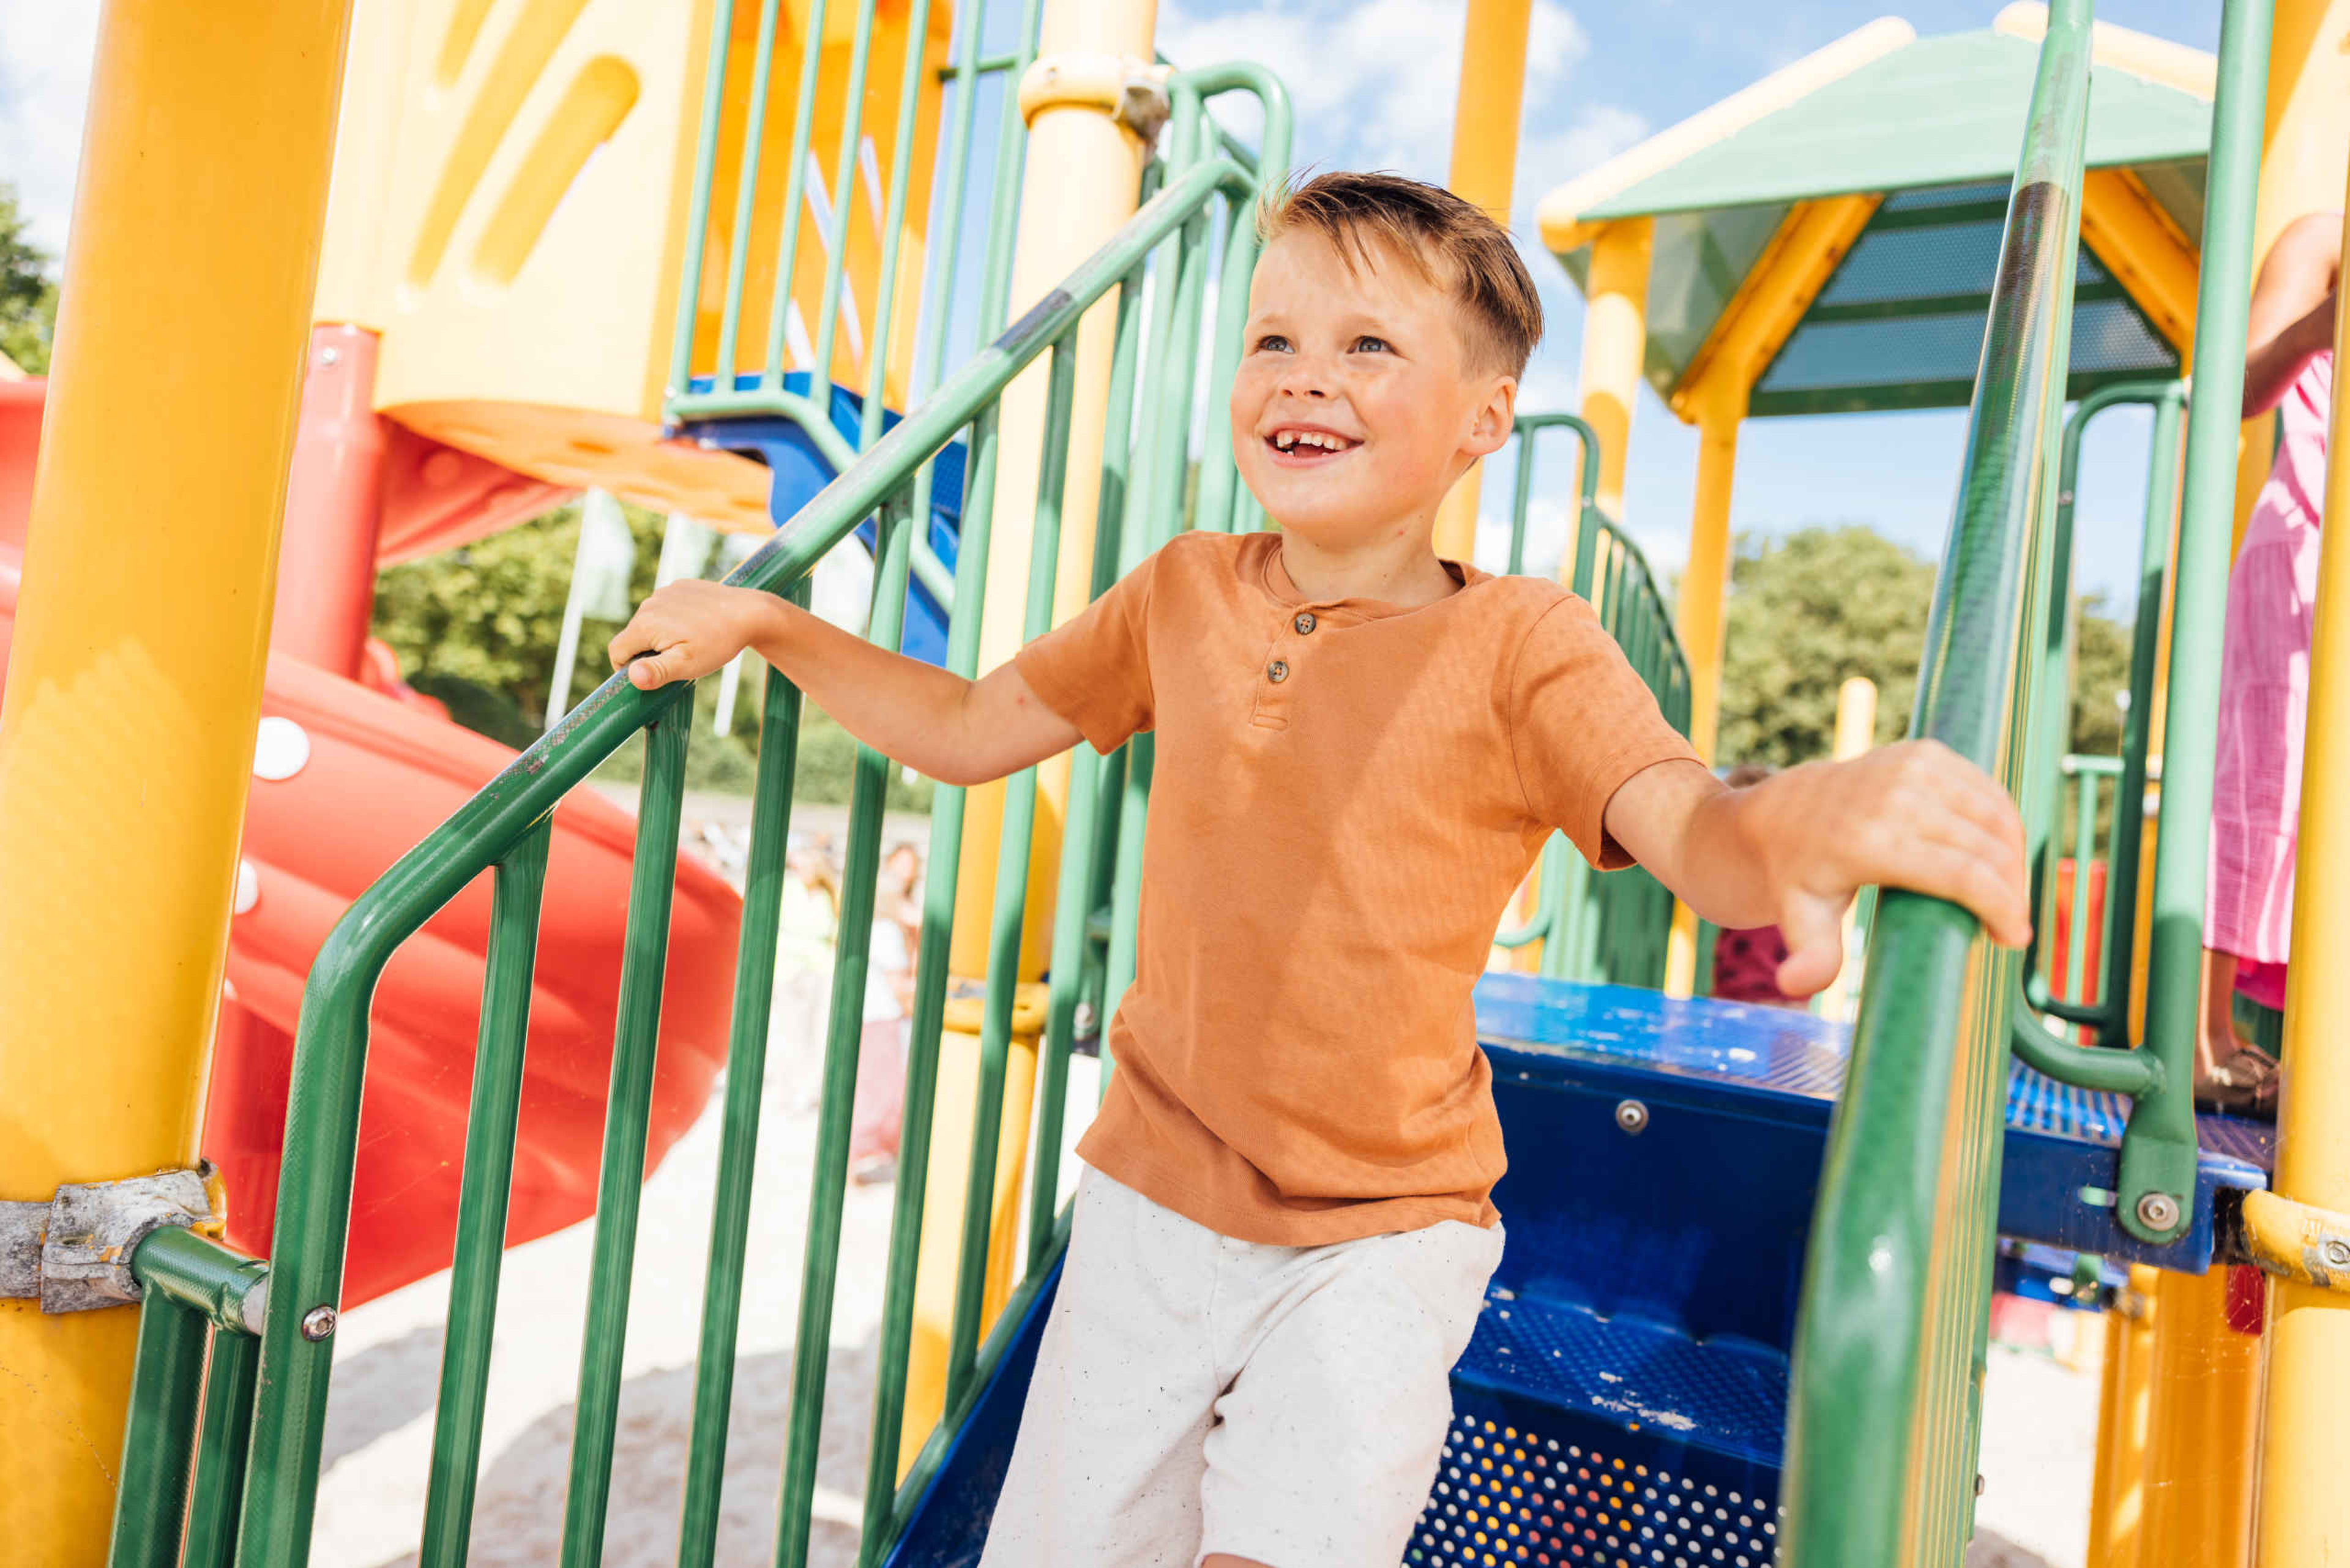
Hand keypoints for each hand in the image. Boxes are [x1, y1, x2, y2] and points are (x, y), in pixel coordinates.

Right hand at [607, 580, 779, 689]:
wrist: (750, 612)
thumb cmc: (718, 642)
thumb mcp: (687, 664)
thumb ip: (656, 671)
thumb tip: (631, 677)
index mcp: (645, 624)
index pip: (617, 652)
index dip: (628, 669)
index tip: (653, 675)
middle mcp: (649, 604)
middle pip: (633, 637)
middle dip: (647, 653)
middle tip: (679, 661)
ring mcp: (664, 592)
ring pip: (649, 623)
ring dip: (661, 637)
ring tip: (691, 643)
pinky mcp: (679, 587)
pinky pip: (665, 609)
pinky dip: (673, 621)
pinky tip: (697, 626)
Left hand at [1734, 739, 2029, 996]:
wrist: (1780, 812)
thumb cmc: (1797, 876)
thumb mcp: (1801, 918)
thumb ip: (1811, 956)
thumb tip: (1795, 984)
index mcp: (1871, 841)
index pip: (1963, 875)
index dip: (2002, 907)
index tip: (2014, 939)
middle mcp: (1895, 797)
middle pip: (1988, 848)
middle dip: (2012, 891)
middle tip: (2009, 925)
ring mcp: (1911, 767)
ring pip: (1996, 817)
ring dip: (2015, 858)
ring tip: (2007, 895)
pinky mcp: (1924, 753)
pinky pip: (1986, 791)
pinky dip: (2002, 825)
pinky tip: (1999, 855)